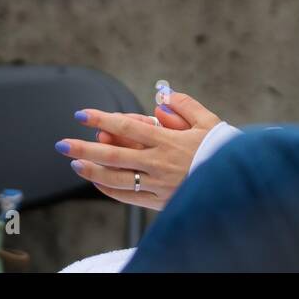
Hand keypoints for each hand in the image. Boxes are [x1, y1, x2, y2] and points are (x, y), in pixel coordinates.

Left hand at [57, 93, 219, 209]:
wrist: (235, 183)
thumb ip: (185, 106)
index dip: (102, 120)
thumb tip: (162, 98)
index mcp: (168, 140)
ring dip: (91, 171)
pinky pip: (127, 196)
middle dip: (84, 148)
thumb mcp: (209, 121)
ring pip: (116, 179)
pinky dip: (109, 189)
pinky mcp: (158, 201)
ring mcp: (156, 184)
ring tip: (74, 163)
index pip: (127, 127)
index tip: (83, 114)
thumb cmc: (223, 149)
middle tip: (62, 144)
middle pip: (113, 155)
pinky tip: (97, 182)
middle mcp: (158, 162)